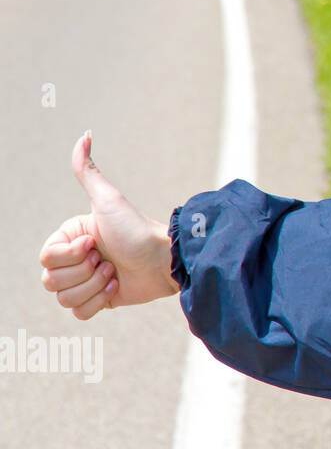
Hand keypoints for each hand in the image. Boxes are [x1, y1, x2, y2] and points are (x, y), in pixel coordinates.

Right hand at [39, 131, 178, 319]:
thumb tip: (85, 135)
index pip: (47, 258)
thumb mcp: (109, 200)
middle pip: (51, 281)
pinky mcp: (99, 301)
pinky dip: (99, 302)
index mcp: (70, 237)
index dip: (71, 255)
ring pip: (65, 299)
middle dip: (84, 272)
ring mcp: (85, 281)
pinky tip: (117, 286)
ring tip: (115, 272)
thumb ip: (88, 171)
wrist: (165, 260)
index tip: (96, 243)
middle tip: (108, 259)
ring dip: (95, 286)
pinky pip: (79, 313)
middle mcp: (74, 259)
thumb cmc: (138, 229)